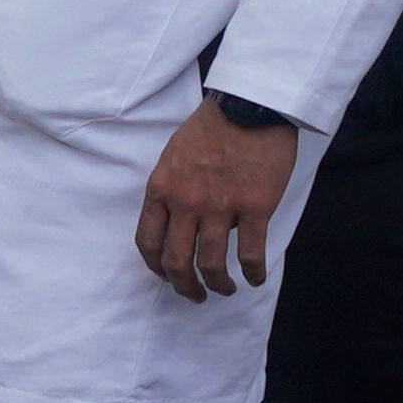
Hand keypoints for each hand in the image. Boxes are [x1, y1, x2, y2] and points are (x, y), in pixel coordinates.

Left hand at [137, 100, 299, 300]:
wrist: (250, 107)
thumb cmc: (212, 127)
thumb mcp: (173, 155)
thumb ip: (171, 188)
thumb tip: (179, 219)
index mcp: (161, 189)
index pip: (147, 241)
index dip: (155, 267)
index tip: (165, 276)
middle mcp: (186, 203)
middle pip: (176, 261)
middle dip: (183, 286)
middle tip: (194, 295)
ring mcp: (220, 207)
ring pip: (211, 264)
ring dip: (218, 285)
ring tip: (226, 289)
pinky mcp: (254, 208)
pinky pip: (250, 253)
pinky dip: (252, 273)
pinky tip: (255, 279)